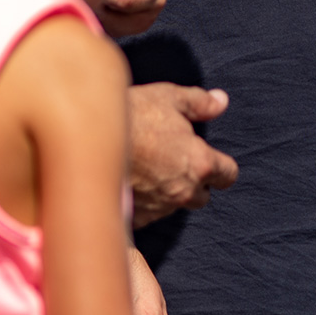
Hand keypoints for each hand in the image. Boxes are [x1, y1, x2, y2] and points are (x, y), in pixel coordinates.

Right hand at [127, 82, 237, 226]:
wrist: (87, 138)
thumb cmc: (132, 115)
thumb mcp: (170, 98)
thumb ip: (200, 103)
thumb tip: (221, 101)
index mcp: (200, 164)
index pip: (228, 175)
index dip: (222, 167)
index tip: (212, 160)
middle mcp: (183, 191)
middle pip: (202, 197)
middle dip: (195, 183)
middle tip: (176, 163)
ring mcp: (159, 207)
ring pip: (174, 206)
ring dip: (168, 193)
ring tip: (149, 171)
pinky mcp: (135, 217)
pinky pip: (147, 214)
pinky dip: (143, 203)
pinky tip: (132, 185)